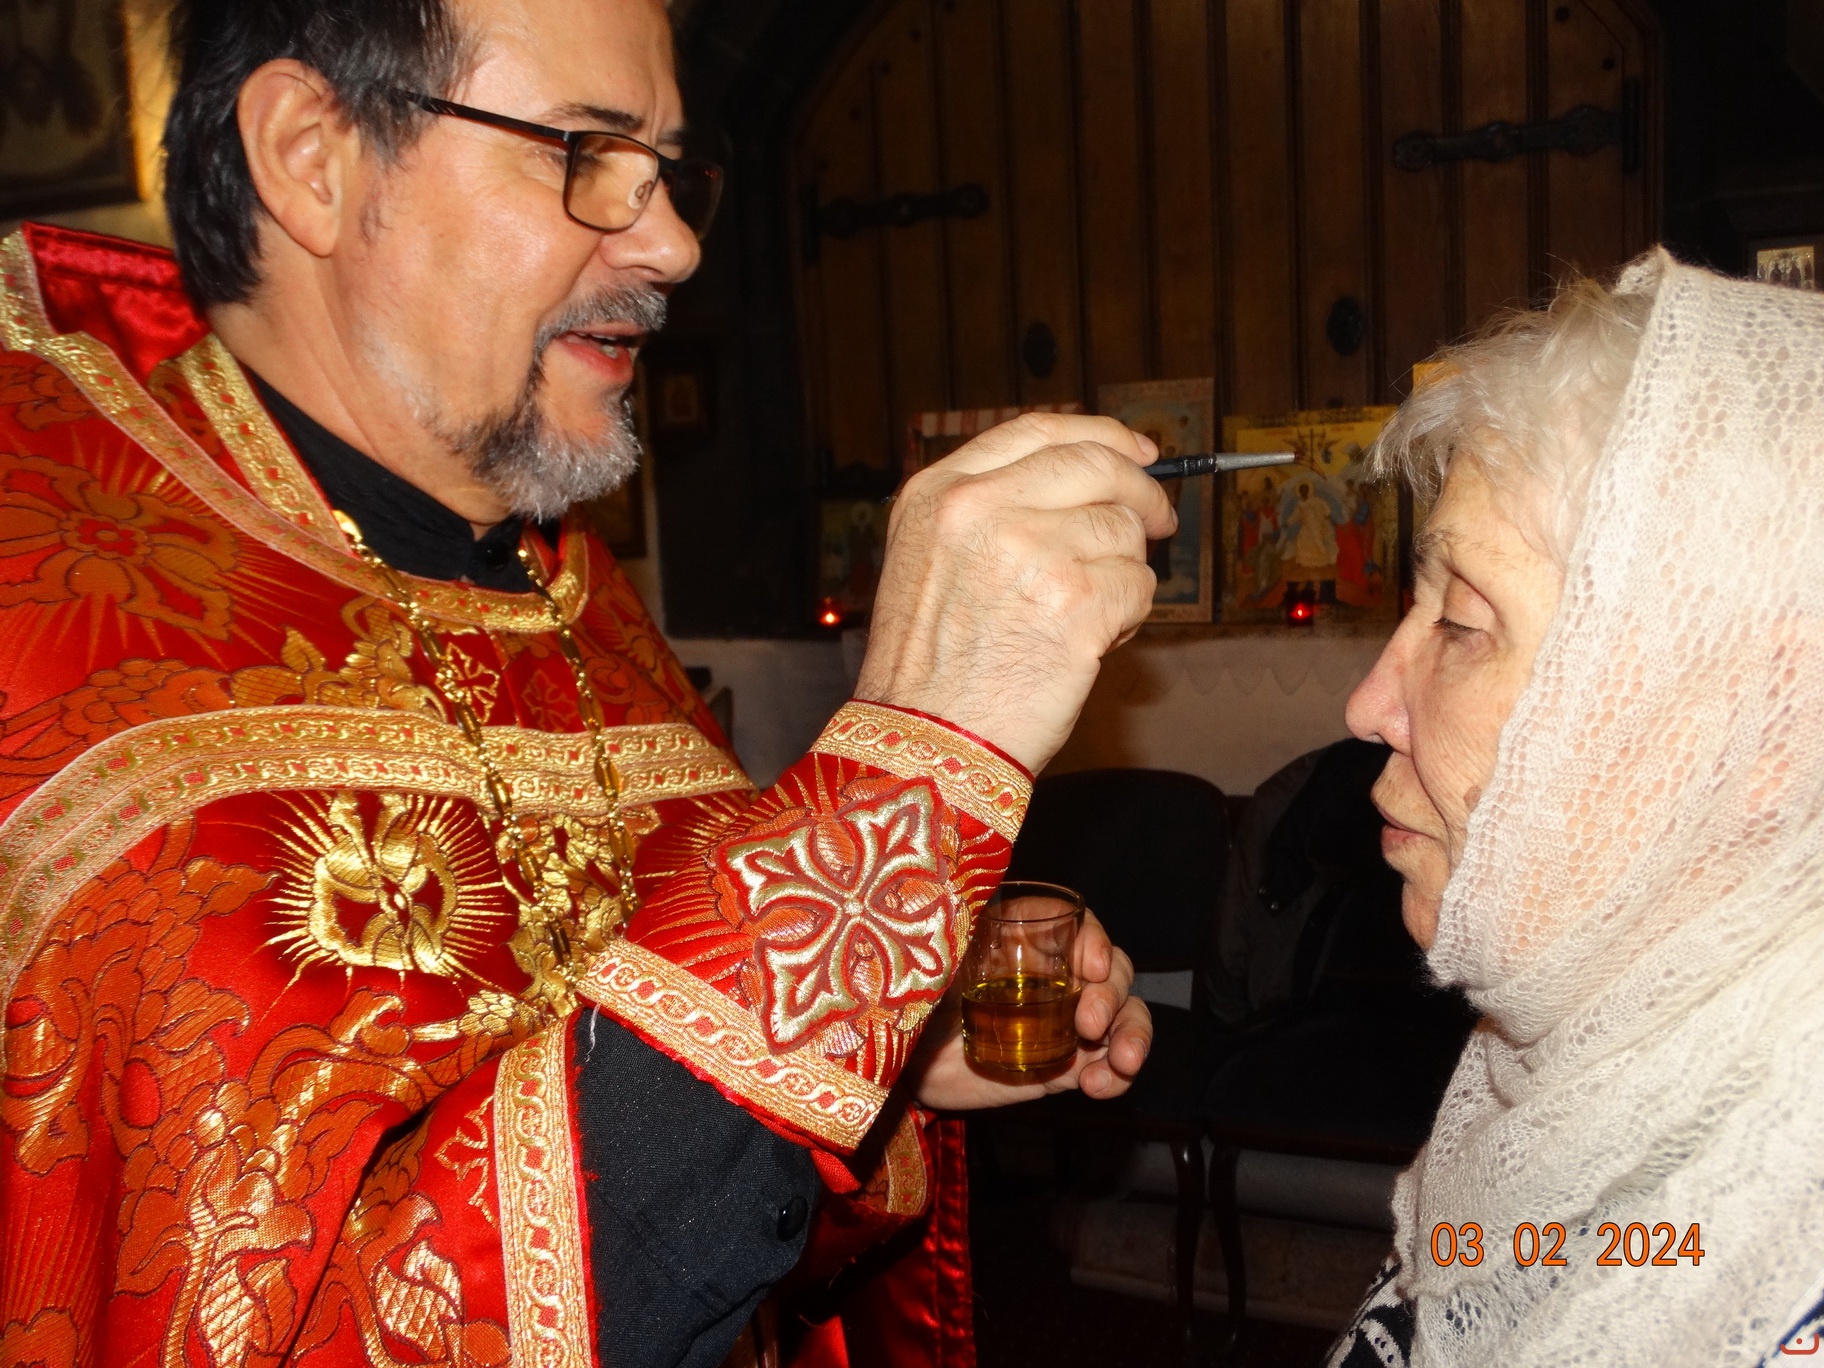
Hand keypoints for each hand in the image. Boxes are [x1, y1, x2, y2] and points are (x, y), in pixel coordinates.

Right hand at [855, 415, 1175, 773]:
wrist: (924, 741)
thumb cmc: (927, 667)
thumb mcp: (927, 557)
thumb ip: (989, 508)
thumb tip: (1086, 480)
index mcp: (939, 492)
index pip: (1040, 430)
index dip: (1100, 435)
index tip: (1137, 450)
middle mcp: (982, 509)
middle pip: (1096, 465)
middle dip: (1141, 491)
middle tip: (1160, 519)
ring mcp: (1032, 551)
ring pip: (1124, 532)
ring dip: (1122, 573)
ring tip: (1083, 616)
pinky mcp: (1077, 601)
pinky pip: (1139, 587)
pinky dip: (1129, 617)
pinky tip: (1089, 643)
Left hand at [912, 909, 1152, 1109]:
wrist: (903, 1064)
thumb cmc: (914, 998)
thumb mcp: (935, 958)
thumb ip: (958, 932)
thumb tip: (973, 900)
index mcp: (1028, 940)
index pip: (1079, 925)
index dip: (1095, 939)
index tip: (1090, 966)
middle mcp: (1057, 976)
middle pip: (1114, 970)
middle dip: (1112, 994)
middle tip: (1088, 1024)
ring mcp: (1067, 1023)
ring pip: (1127, 1015)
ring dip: (1134, 1035)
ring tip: (1122, 1062)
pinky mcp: (1066, 1066)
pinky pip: (1111, 1067)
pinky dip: (1118, 1076)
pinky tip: (1097, 1085)